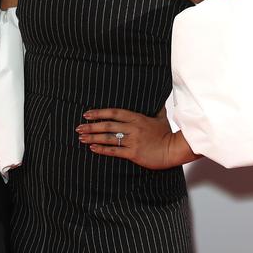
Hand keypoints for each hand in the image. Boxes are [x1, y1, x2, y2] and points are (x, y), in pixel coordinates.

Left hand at [76, 106, 198, 169]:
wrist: (174, 149)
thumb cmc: (167, 134)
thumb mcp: (161, 118)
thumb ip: (156, 109)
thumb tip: (158, 99)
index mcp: (137, 118)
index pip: (114, 112)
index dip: (99, 112)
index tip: (87, 114)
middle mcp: (133, 128)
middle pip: (107, 125)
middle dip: (91, 126)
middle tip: (79, 128)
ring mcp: (133, 140)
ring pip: (108, 138)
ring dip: (93, 138)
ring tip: (81, 138)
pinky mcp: (134, 153)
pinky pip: (114, 151)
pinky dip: (102, 150)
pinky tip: (92, 149)